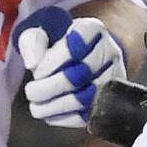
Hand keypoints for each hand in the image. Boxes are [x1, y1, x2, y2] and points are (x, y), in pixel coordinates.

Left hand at [16, 10, 128, 127]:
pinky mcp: (110, 99)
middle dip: (50, 87)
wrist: (82, 55)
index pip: (76, 43)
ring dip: (56, 105)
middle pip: (82, 73)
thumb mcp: (42, 31)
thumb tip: (32, 64)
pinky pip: (89, 114)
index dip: (52, 61)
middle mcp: (109, 51)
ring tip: (37, 106)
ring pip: (87, 97)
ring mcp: (114, 77)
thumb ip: (33, 41)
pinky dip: (64, 118)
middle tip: (32, 91)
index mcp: (92, 29)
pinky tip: (49, 113)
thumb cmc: (57, 42)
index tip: (36, 70)